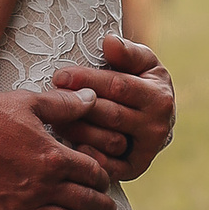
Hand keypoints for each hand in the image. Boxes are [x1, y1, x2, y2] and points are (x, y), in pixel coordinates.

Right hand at [0, 86, 117, 209]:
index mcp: (53, 156)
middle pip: (85, 201)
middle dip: (102, 207)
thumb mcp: (27, 102)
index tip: (105, 182)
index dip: (103, 178)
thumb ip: (63, 104)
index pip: (91, 172)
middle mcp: (43, 185)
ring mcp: (24, 207)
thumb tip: (90, 98)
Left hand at [50, 35, 175, 178]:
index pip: (118, 86)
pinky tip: (73, 147)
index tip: (60, 76)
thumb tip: (110, 41)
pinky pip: (111, 167)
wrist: (155, 117)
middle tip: (50, 100)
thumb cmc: (140, 83)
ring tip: (54, 119)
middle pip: (110, 115)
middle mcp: (156, 125)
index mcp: (158, 96)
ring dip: (78, 130)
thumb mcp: (141, 62)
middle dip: (77, 106)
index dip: (87, 80)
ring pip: (108, 140)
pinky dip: (91, 158)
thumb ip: (127, 52)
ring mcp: (147, 150)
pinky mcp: (135, 168)